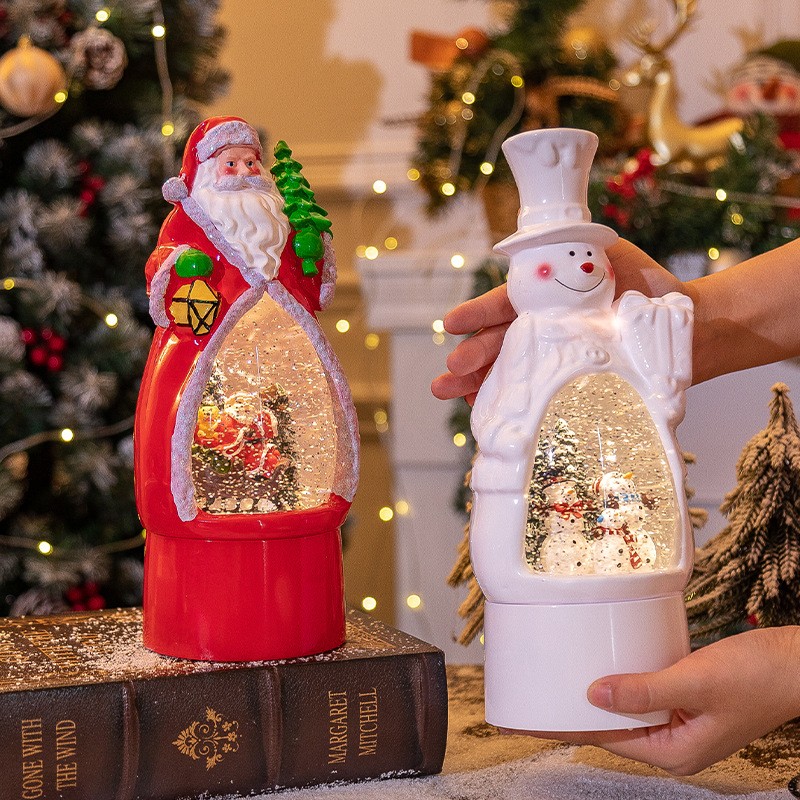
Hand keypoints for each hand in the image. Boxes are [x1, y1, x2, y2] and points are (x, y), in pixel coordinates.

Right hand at [430, 240, 682, 403]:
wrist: (686, 327)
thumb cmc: (647, 287)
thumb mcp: (608, 257)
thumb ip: (572, 252)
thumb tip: (532, 250)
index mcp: (548, 299)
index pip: (505, 305)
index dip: (478, 314)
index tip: (452, 323)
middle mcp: (547, 330)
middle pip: (500, 343)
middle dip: (471, 355)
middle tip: (450, 370)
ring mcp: (557, 360)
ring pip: (510, 372)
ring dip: (477, 383)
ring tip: (448, 392)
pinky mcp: (570, 387)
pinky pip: (534, 396)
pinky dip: (507, 404)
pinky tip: (481, 411)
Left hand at [518, 627, 799, 775]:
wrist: (796, 664)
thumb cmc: (758, 677)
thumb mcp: (695, 682)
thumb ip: (644, 690)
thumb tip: (594, 694)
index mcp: (676, 751)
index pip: (607, 740)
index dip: (570, 726)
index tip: (536, 717)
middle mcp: (676, 742)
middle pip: (613, 727)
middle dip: (578, 712)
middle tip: (541, 691)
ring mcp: (683, 721)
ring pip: (628, 709)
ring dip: (601, 694)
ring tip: (563, 677)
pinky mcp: (688, 700)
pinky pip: (646, 693)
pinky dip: (625, 681)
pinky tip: (608, 666)